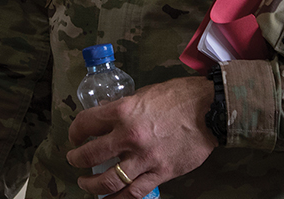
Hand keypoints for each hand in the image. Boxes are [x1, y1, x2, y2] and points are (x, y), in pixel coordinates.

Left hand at [66, 77, 217, 197]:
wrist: (209, 111)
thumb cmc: (178, 96)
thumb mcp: (144, 94)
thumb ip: (124, 107)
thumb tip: (106, 115)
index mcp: (123, 111)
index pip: (86, 123)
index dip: (74, 131)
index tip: (74, 136)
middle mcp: (129, 137)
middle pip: (91, 155)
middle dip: (77, 160)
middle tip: (73, 160)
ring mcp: (145, 158)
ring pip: (109, 180)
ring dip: (92, 185)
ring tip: (86, 183)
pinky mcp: (161, 174)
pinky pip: (134, 193)